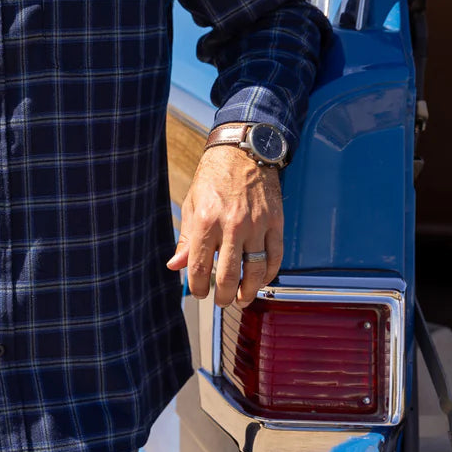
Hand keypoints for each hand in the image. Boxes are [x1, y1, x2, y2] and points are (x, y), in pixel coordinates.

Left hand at [165, 145, 283, 307]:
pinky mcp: (276, 222)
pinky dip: (269, 273)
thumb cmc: (214, 176)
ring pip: (256, 271)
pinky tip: (261, 280)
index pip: (201, 267)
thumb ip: (187, 238)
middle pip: (230, 275)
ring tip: (242, 298)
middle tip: (221, 302)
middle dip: (224, 296)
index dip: (198, 287)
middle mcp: (233, 225)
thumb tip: (175, 266)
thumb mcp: (193, 204)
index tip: (198, 293)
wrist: (243, 150)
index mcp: (207, 220)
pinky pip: (275, 256)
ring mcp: (258, 224)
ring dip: (249, 291)